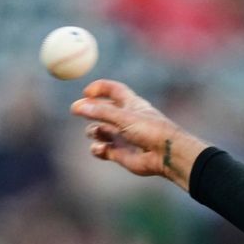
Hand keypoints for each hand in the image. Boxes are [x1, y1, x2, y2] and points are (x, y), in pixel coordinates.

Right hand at [70, 79, 208, 190]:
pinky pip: (101, 149)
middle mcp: (126, 119)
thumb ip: (100, 111)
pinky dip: (97, 149)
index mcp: (131, 104)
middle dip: (89, 110)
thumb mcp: (124, 116)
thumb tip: (77, 106)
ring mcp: (122, 136)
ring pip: (98, 130)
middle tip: (77, 110)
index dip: (99, 88)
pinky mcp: (120, 153)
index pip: (113, 90)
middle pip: (101, 110)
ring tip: (99, 133)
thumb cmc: (151, 130)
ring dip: (93, 131)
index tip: (86, 92)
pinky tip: (102, 149)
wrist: (167, 154)